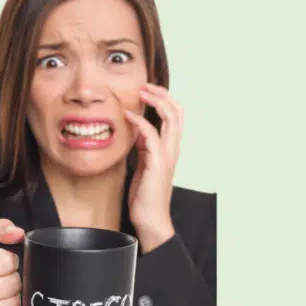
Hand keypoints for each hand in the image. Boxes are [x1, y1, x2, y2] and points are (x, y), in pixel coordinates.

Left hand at [124, 82, 181, 251]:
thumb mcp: (143, 165)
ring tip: (141, 93)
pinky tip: (128, 117)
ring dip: (155, 102)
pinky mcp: (156, 163)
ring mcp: (167, 156)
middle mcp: (172, 150)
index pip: (175, 117)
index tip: (147, 91)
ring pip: (170, 119)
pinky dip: (141, 122)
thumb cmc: (144, 195)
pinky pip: (151, 136)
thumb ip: (143, 148)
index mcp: (170, 149)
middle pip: (177, 112)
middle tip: (145, 86)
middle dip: (162, 94)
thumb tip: (136, 133)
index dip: (164, 100)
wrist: (150, 218)